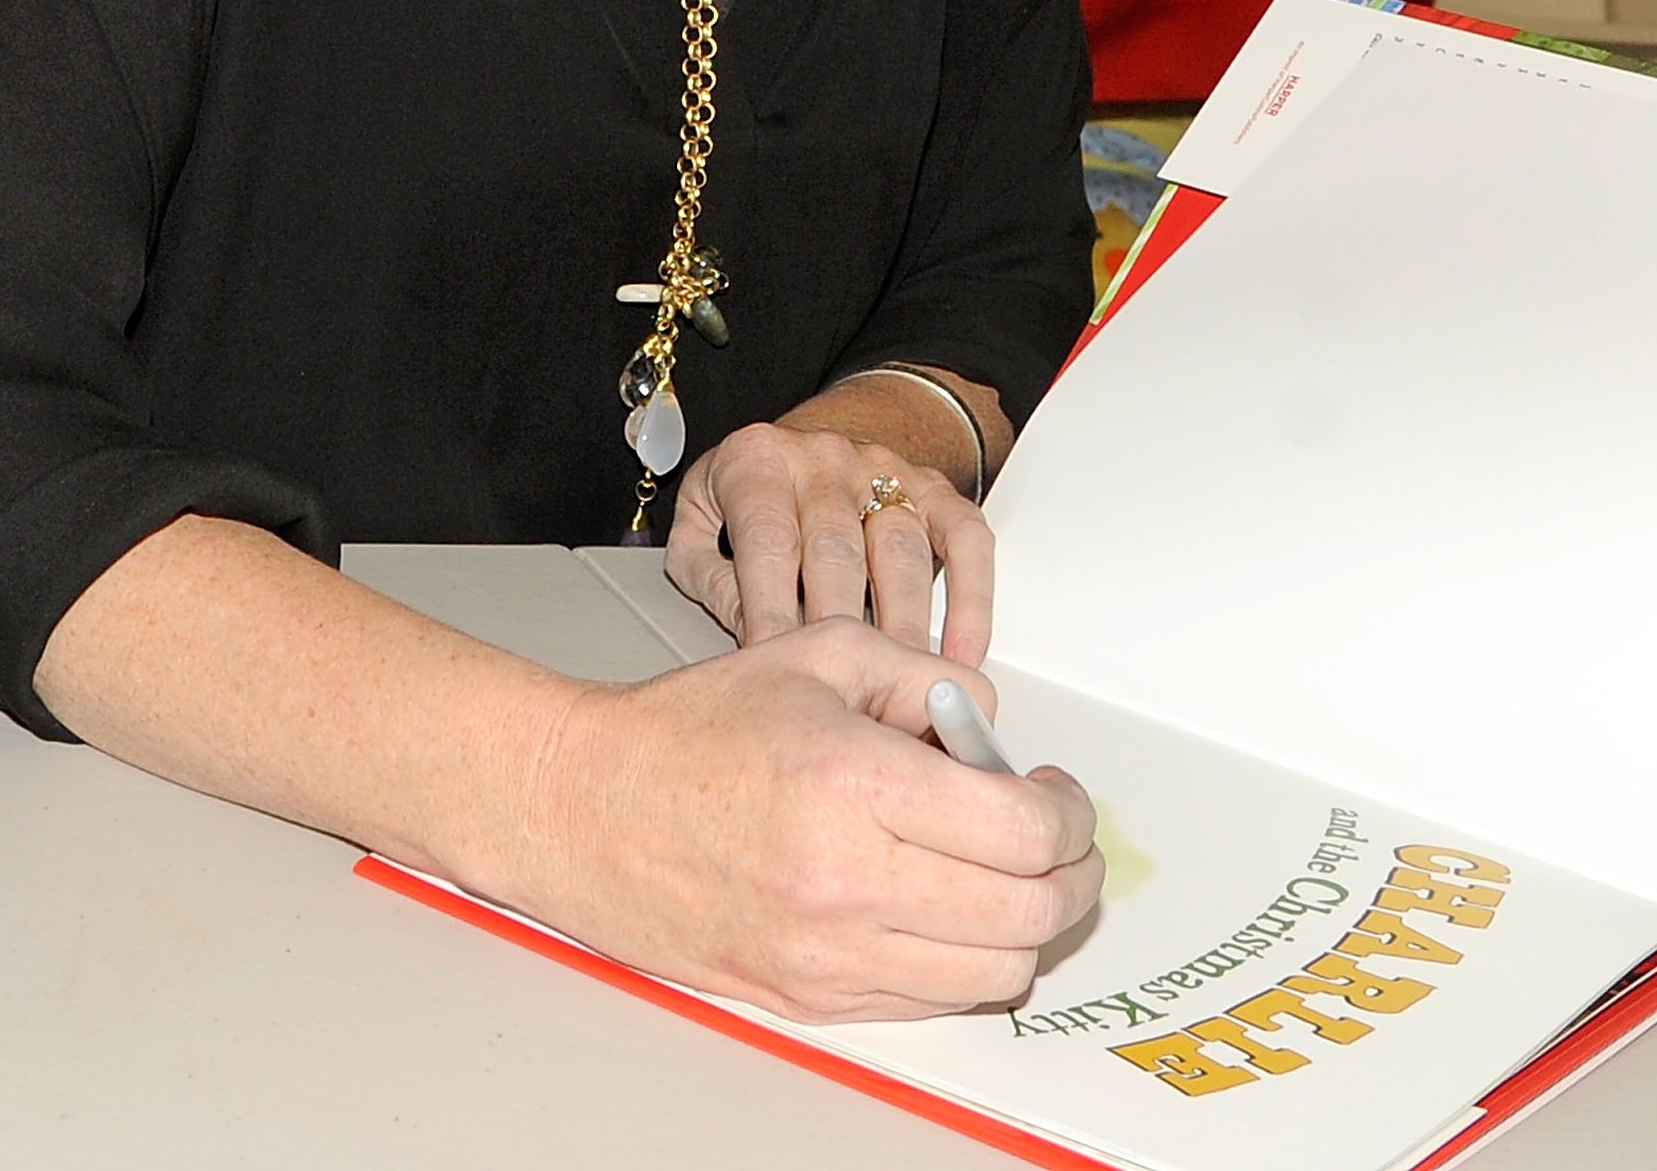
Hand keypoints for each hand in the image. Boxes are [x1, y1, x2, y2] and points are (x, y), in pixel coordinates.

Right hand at [521, 619, 1099, 1020]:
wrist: (587, 808)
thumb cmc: (692, 729)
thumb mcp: (818, 653)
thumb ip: (923, 675)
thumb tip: (992, 726)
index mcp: (855, 784)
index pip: (1023, 831)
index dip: (1069, 814)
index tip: (1058, 793)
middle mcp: (847, 883)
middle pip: (1027, 916)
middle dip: (1070, 876)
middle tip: (1059, 839)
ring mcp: (827, 957)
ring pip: (991, 975)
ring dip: (1024, 927)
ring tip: (1003, 875)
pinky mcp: (808, 1001)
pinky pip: (929, 1002)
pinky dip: (960, 962)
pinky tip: (941, 908)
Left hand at [669, 421, 993, 662]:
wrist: (800, 444)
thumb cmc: (745, 498)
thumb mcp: (698, 524)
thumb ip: (709, 576)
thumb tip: (747, 631)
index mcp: (758, 463)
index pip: (769, 541)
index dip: (773, 609)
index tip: (776, 669)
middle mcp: (825, 460)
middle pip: (837, 551)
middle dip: (839, 632)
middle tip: (839, 698)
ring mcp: (885, 470)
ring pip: (901, 551)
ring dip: (902, 629)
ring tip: (899, 692)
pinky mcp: (934, 487)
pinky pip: (964, 538)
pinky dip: (970, 598)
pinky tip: (960, 653)